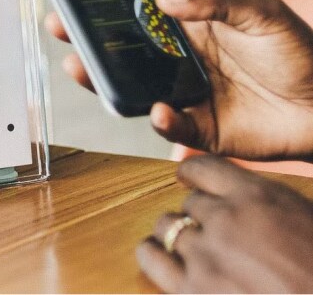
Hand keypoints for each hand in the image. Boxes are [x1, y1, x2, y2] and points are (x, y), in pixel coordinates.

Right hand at [46, 0, 312, 160]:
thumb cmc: (298, 51)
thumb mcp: (259, 12)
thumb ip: (214, 0)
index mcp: (188, 31)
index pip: (137, 19)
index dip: (105, 11)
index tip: (74, 0)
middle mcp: (179, 64)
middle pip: (124, 55)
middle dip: (88, 44)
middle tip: (62, 32)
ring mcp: (186, 96)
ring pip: (134, 91)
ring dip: (105, 82)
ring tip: (83, 69)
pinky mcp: (200, 129)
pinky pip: (170, 124)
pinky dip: (160, 119)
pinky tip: (158, 109)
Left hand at [137, 155, 312, 292]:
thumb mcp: (303, 220)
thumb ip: (265, 206)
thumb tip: (235, 200)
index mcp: (259, 197)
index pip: (204, 168)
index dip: (194, 175)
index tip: (189, 181)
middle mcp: (227, 220)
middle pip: (189, 203)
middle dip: (199, 218)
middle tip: (212, 236)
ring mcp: (206, 256)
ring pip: (166, 226)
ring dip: (175, 235)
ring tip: (189, 249)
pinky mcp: (191, 290)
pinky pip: (152, 258)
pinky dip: (155, 256)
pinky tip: (164, 260)